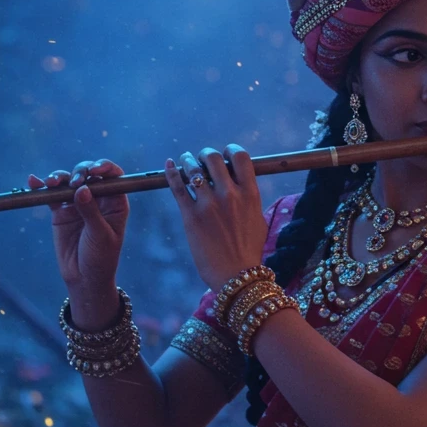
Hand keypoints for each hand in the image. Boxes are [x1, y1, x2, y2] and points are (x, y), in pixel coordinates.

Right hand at [26, 159, 128, 290]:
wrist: (84, 278)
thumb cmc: (100, 258)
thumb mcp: (100, 235)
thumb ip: (91, 212)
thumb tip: (82, 189)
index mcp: (115, 202)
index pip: (114, 177)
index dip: (105, 167)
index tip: (94, 170)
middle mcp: (98, 199)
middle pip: (89, 174)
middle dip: (80, 172)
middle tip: (74, 183)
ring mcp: (78, 203)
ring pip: (68, 181)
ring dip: (59, 177)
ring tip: (52, 183)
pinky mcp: (61, 211)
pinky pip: (51, 195)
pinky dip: (42, 187)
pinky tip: (34, 181)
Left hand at [163, 144, 266, 292]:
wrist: (236, 276)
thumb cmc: (249, 251)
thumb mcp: (258, 219)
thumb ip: (250, 198)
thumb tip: (242, 184)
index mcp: (249, 194)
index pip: (240, 157)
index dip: (230, 150)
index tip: (225, 153)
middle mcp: (229, 195)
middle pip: (213, 158)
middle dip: (206, 155)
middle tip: (201, 160)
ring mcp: (208, 205)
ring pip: (193, 169)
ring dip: (187, 161)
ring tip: (184, 161)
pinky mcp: (190, 216)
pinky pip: (177, 187)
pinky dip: (170, 172)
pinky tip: (168, 164)